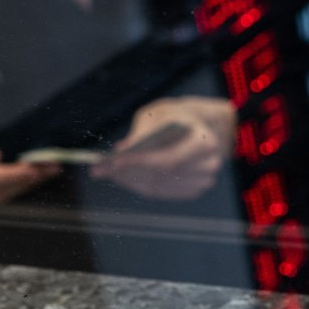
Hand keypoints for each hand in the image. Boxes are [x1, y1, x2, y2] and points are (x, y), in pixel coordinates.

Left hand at [92, 97, 235, 200]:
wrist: (195, 126)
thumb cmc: (174, 118)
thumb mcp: (157, 115)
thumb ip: (141, 133)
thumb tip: (123, 152)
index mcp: (203, 140)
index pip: (168, 158)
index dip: (138, 162)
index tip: (112, 161)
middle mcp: (208, 164)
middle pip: (161, 175)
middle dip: (127, 172)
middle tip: (101, 170)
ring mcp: (203, 180)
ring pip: (158, 186)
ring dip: (129, 180)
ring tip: (108, 172)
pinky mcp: (193, 189)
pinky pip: (160, 192)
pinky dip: (138, 186)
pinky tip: (123, 177)